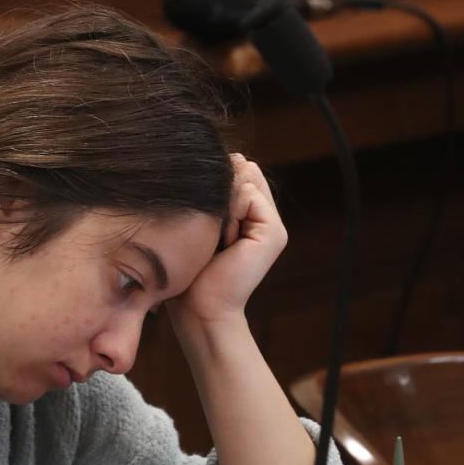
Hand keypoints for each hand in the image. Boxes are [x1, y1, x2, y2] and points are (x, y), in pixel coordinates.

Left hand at [168, 154, 287, 326]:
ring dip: (223, 203)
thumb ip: (219, 192)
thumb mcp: (201, 221)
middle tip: (211, 231)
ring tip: (218, 238)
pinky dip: (230, 212)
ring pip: (246, 179)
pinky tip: (225, 239)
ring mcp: (272, 225)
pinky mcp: (274, 232)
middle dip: (220, 192)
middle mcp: (264, 217)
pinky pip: (249, 194)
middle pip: (244, 170)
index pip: (238, 170)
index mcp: (248, 215)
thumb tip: (235, 157)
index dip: (217, 183)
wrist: (199, 308)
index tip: (202, 219)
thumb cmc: (189, 270)